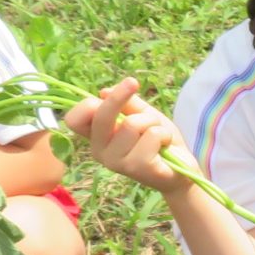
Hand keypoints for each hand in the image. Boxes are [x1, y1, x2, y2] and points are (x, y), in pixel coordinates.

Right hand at [65, 78, 190, 197]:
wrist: (180, 171)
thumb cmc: (158, 141)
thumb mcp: (143, 114)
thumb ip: (127, 103)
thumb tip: (103, 92)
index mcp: (96, 137)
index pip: (73, 120)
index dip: (86, 104)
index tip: (106, 93)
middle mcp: (100, 151)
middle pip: (101, 116)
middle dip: (119, 96)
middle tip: (133, 83)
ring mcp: (116, 162)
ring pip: (132, 123)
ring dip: (152, 122)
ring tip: (158, 136)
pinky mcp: (136, 168)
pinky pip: (151, 135)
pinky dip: (164, 134)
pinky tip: (164, 147)